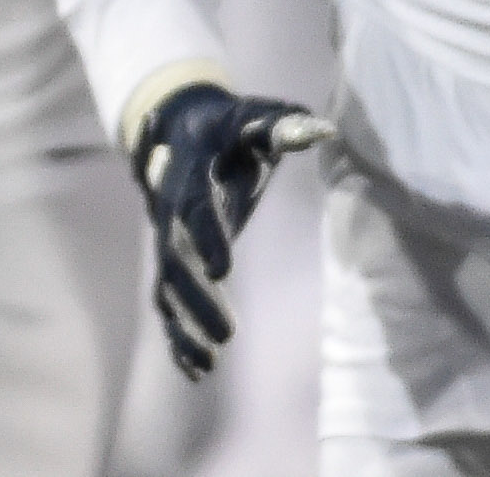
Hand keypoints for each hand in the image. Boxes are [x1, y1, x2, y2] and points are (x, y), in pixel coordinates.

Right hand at [130, 75, 332, 377]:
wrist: (175, 127)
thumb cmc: (227, 127)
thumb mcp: (251, 119)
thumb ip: (281, 126)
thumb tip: (322, 131)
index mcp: (188, 175)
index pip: (196, 211)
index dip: (206, 239)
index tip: (220, 272)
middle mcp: (170, 211)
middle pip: (176, 260)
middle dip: (196, 299)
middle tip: (226, 336)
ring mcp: (167, 237)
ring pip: (168, 287)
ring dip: (185, 325)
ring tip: (207, 364)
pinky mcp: (173, 257)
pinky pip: (168, 301)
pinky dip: (176, 334)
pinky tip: (194, 370)